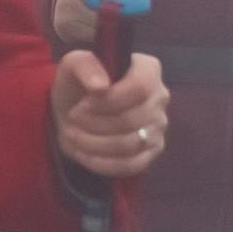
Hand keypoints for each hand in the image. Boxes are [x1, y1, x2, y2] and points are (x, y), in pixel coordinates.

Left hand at [53, 47, 167, 180]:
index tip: (82, 104)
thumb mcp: (72, 66)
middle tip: (72, 119)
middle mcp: (160, 98)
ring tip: (73, 135)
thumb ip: (85, 66)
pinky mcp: (151, 152)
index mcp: (148, 70)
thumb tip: (100, 86)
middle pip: (131, 119)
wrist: (75, 112)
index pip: (140, 87)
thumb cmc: (78, 85)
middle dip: (94, 123)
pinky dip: (101, 163)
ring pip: (129, 145)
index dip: (109, 101)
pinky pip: (131, 165)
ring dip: (93, 143)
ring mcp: (158, 127)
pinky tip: (83, 153)